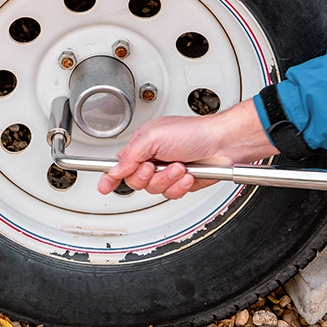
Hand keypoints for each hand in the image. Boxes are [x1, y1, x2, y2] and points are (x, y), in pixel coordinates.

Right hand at [96, 99, 277, 197]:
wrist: (224, 143)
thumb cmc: (194, 132)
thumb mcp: (154, 136)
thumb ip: (130, 154)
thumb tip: (115, 169)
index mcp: (143, 144)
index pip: (120, 163)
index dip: (110, 175)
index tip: (103, 185)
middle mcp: (153, 158)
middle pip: (135, 181)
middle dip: (148, 176)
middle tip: (156, 166)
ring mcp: (167, 172)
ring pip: (154, 190)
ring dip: (168, 179)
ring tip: (179, 166)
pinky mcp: (181, 184)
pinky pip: (172, 195)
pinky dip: (181, 185)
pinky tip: (188, 174)